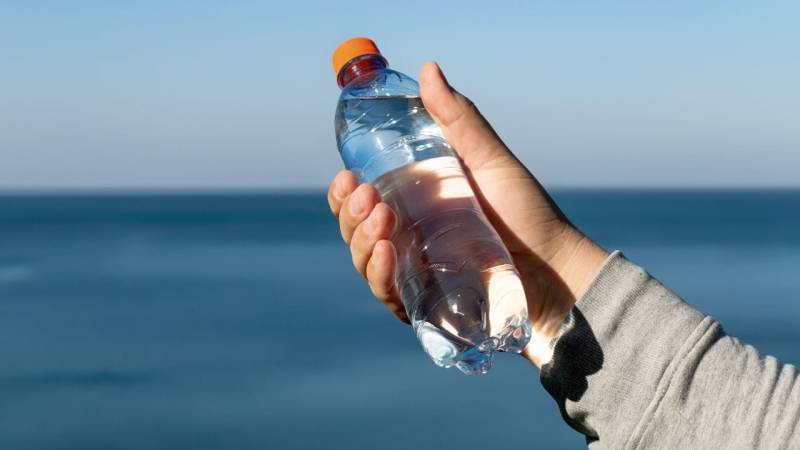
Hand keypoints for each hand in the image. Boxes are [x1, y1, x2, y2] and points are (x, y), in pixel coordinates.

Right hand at [327, 62, 608, 367]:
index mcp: (415, 206)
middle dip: (350, 213)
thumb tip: (429, 68)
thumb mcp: (490, 161)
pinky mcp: (425, 305)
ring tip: (380, 220)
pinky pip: (389, 294)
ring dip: (361, 240)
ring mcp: (413, 274)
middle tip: (366, 196)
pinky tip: (387, 253)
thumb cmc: (528, 215)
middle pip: (356, 230)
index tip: (347, 175)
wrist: (557, 272)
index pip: (362, 200)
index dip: (346, 191)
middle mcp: (408, 240)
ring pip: (365, 261)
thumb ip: (459, 120)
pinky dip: (380, 274)